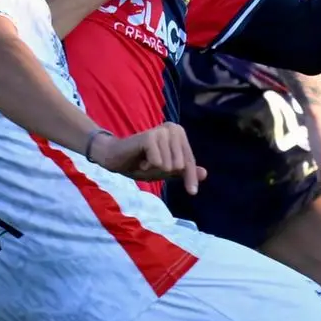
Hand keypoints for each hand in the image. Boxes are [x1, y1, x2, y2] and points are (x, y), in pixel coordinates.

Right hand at [91, 123, 206, 192]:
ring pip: (170, 165)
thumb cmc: (142, 163)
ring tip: (144, 161)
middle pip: (181, 166)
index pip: (190, 163)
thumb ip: (185, 171)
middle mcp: (173, 128)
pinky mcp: (150, 137)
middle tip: (150, 164)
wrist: (115, 159)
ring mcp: (161, 131)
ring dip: (154, 169)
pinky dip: (147, 167)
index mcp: (179, 133)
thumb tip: (205, 174)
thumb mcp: (167, 170)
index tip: (192, 193)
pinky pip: (159, 163)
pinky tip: (140, 160)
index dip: (190, 179)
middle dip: (164, 172)